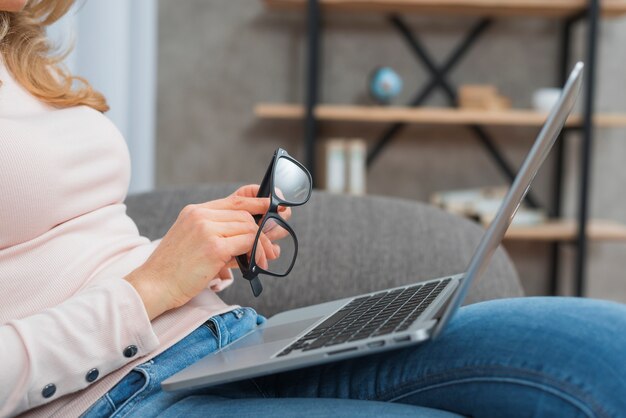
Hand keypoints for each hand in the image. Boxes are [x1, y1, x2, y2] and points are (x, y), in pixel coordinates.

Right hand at [125, 185, 280, 319]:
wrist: (153, 286)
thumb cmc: (174, 271)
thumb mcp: (195, 245)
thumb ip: (222, 238)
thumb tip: (256, 241)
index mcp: (195, 211)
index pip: (235, 199)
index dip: (258, 200)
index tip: (273, 205)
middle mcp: (201, 215)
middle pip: (245, 215)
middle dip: (265, 230)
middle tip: (274, 245)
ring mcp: (207, 229)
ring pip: (249, 228)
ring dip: (262, 245)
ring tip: (265, 259)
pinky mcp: (214, 247)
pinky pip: (247, 243)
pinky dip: (257, 254)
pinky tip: (257, 264)